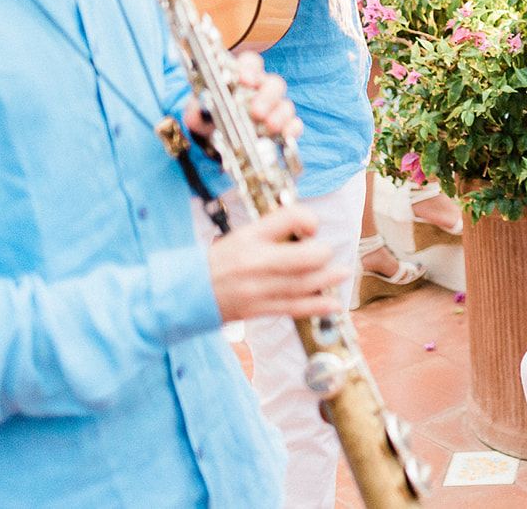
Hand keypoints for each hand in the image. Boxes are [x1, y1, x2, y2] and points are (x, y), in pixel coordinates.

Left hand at [183, 52, 301, 143]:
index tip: (244, 79)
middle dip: (267, 96)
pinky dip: (292, 128)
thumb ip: (197, 109)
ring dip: (279, 114)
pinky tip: (286, 134)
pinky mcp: (282, 127)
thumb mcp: (196, 114)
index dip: (251, 68)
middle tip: (257, 110)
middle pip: (274, 83)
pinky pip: (294, 124)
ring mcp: (274, 108)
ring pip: (285, 103)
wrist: (213, 140)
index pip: (251, 63)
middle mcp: (261, 90)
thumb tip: (201, 107)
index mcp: (241, 77)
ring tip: (269, 126)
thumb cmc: (207, 119)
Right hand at [207, 205, 346, 321]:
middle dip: (322, 254)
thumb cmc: (216, 261)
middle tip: (327, 252)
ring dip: (328, 279)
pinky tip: (332, 305)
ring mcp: (258, 288)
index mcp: (249, 237)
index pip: (288, 218)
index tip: (310, 226)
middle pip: (304, 257)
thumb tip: (307, 229)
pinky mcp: (259, 309)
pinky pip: (294, 308)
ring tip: (342, 273)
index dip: (306, 219)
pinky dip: (317, 306)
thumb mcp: (241, 235)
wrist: (185, 293)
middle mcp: (255, 261)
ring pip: (303, 284)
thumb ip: (273, 229)